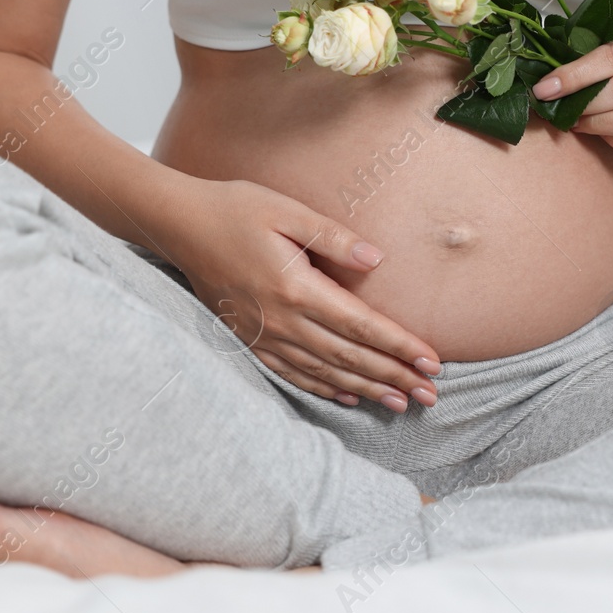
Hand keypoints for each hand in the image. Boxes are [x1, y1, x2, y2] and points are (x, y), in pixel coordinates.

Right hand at [161, 177, 440, 411]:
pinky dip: (325, 389)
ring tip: (401, 403)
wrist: (180, 226)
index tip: (431, 361)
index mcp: (296, 288)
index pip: (361, 326)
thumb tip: (376, 260)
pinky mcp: (249, 340)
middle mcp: (282, 320)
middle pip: (350, 357)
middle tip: (430, 394)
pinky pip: (294, 374)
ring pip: (325, 372)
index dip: (399, 346)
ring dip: (366, 389)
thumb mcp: (288, 211)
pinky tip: (349, 397)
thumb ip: (334, 238)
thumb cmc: (236, 209)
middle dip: (394, 377)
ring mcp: (264, 336)